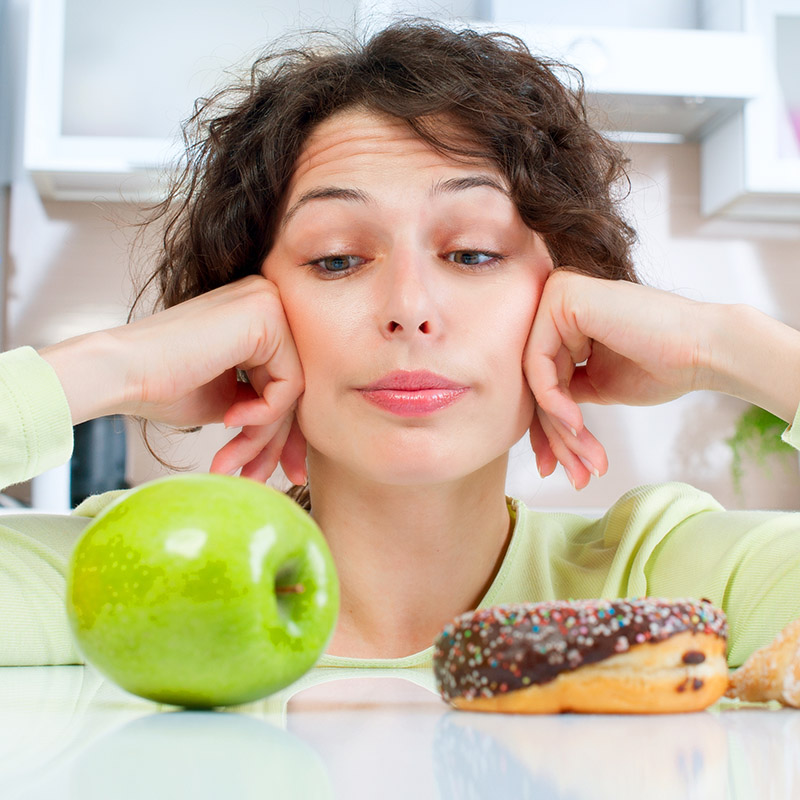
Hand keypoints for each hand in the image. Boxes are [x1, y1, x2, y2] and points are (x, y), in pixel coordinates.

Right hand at [40, 275, 306, 483]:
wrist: (119, 373)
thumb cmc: (161, 386)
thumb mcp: (230, 400)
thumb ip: (266, 407)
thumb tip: (299, 445)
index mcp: (259, 315)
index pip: (289, 380)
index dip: (285, 433)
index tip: (284, 472)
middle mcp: (269, 300)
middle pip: (294, 385)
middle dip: (276, 441)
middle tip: (258, 477)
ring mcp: (269, 303)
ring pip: (292, 389)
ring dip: (263, 435)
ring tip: (231, 459)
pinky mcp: (267, 316)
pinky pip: (289, 383)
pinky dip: (264, 413)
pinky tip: (230, 418)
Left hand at [523, 270, 717, 488]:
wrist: (706, 352)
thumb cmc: (662, 366)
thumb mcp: (597, 384)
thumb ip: (562, 390)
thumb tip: (530, 416)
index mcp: (563, 317)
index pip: (539, 379)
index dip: (545, 429)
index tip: (554, 467)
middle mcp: (555, 300)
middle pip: (534, 380)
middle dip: (552, 436)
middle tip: (572, 475)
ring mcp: (556, 294)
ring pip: (534, 377)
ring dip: (557, 428)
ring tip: (584, 460)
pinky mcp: (562, 297)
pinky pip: (538, 363)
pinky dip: (553, 401)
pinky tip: (576, 425)